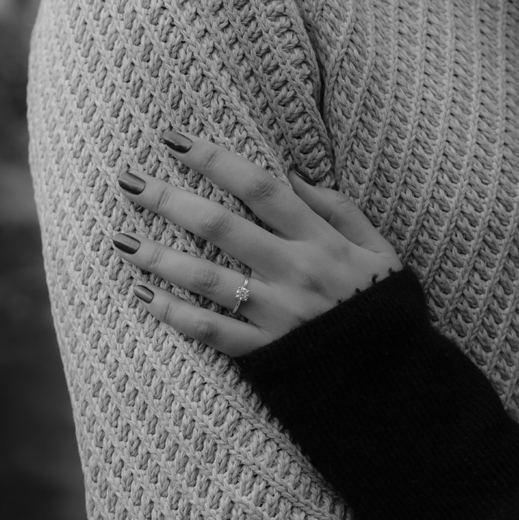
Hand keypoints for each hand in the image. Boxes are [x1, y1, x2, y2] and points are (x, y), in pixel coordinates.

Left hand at [112, 131, 401, 355]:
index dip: (214, 159)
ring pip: (204, 279)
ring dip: (157, 256)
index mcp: (321, 239)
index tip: (173, 139)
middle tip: (128, 180)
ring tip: (120, 239)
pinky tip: (143, 296)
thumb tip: (291, 174)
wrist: (397, 380)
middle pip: (220, 227)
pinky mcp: (265, 352)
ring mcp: (276, 314)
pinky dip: (173, 314)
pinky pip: (210, 331)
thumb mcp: (379, 248)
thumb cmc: (384, 306)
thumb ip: (338, 208)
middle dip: (168, 200)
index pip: (260, 187)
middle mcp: (294, 271)